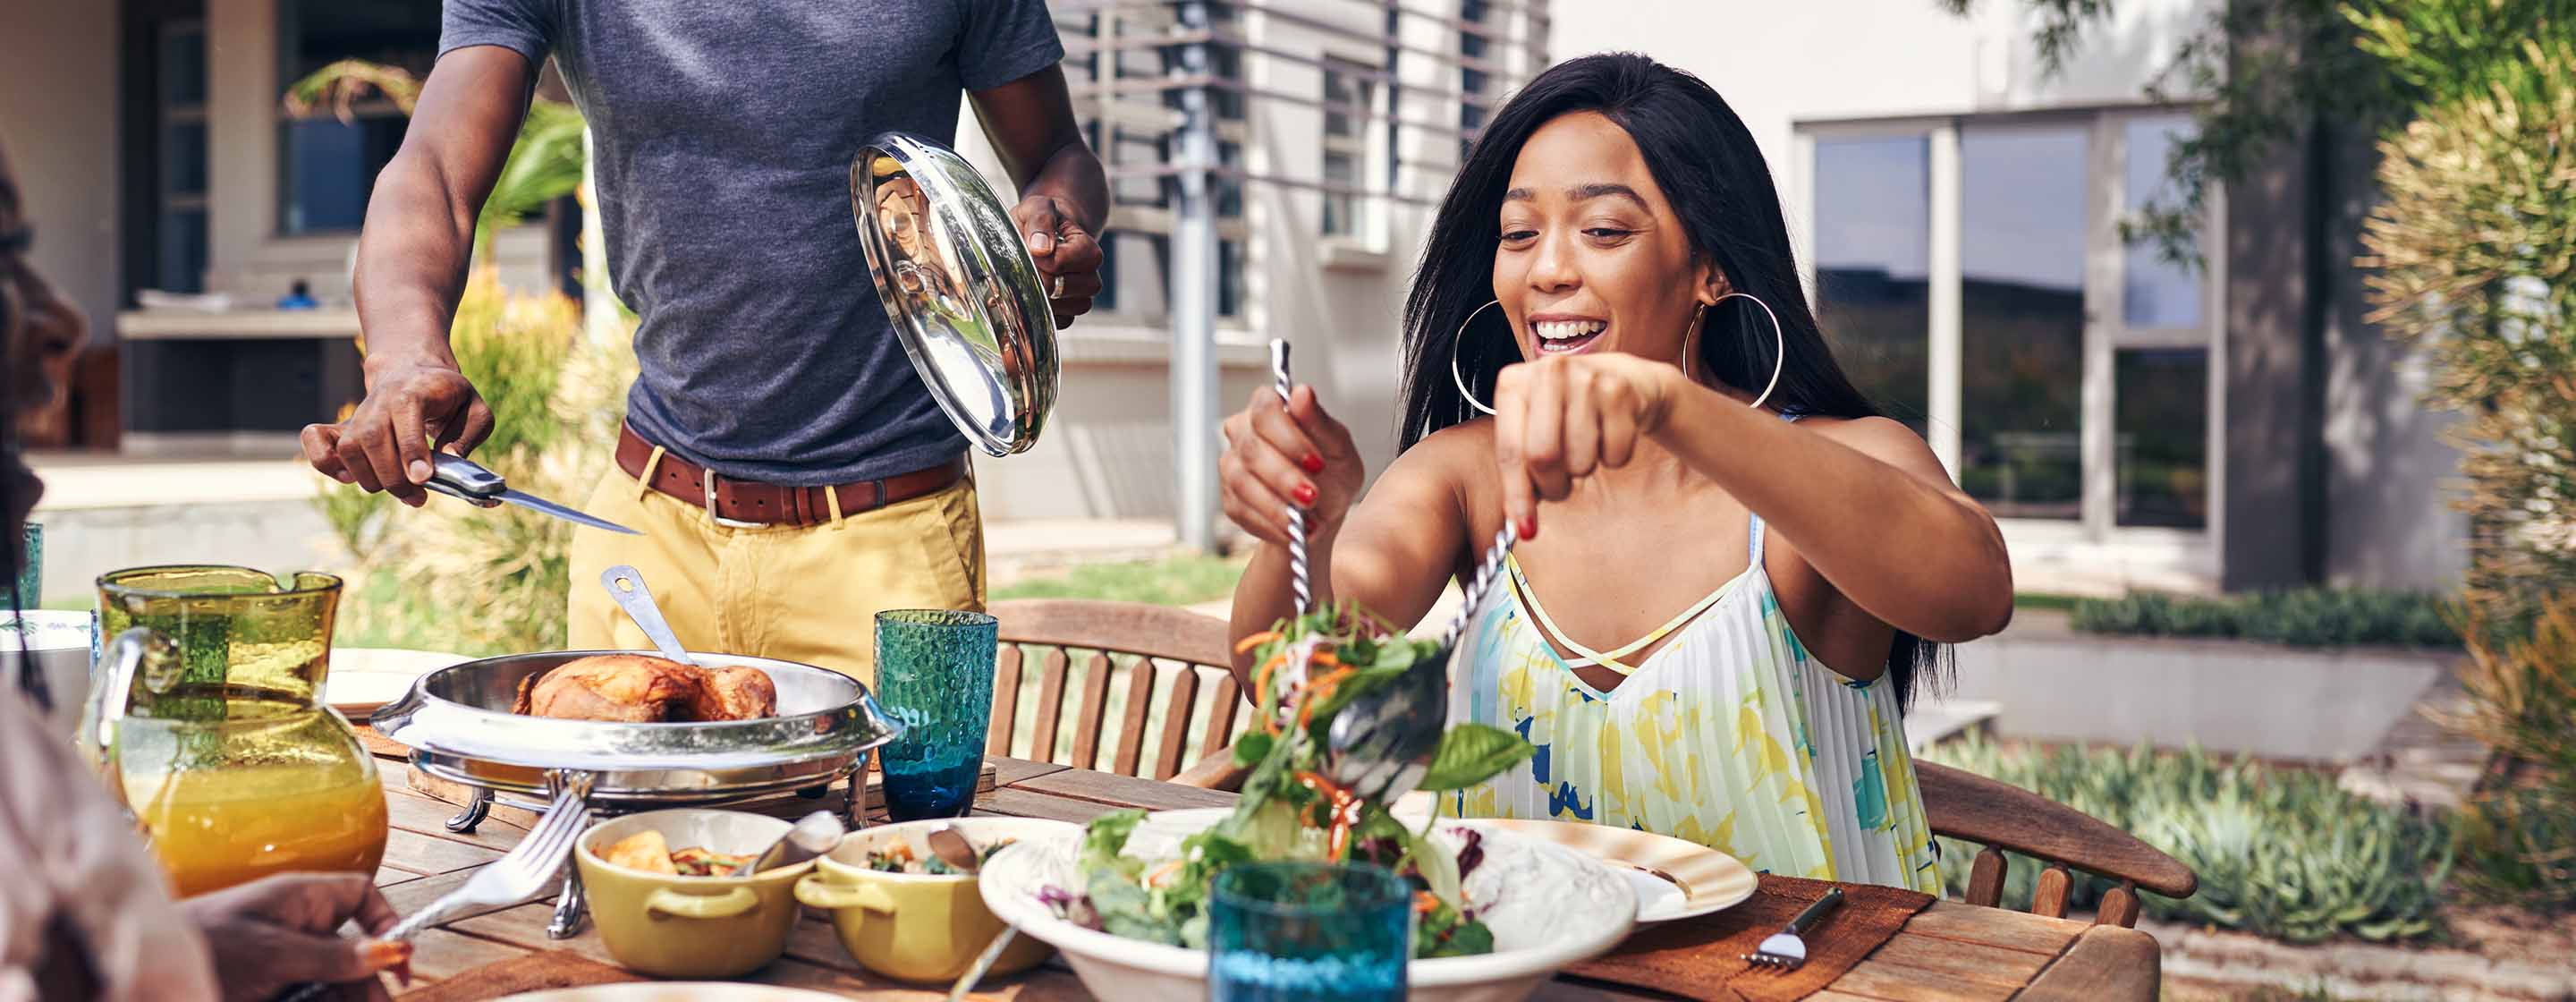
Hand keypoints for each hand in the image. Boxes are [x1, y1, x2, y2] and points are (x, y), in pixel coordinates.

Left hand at [179, 873, 409, 1001]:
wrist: (144, 974)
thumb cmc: (202, 947)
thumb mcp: (274, 953)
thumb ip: (334, 957)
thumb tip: (393, 950)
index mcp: (301, 899)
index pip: (361, 895)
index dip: (385, 920)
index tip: (397, 956)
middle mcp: (297, 926)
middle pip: (353, 950)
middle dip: (369, 979)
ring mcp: (282, 959)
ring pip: (332, 980)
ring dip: (347, 995)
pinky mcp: (268, 987)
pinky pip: (308, 994)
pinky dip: (320, 1000)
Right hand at [301, 356, 491, 506]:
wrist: (413, 372)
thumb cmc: (448, 396)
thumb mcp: (475, 408)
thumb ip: (469, 434)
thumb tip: (449, 460)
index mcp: (415, 390)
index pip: (406, 416)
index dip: (412, 450)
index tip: (423, 478)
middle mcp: (381, 400)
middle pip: (373, 438)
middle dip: (394, 476)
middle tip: (417, 496)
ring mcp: (359, 413)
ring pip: (349, 447)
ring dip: (370, 478)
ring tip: (398, 490)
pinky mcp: (343, 426)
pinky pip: (315, 438)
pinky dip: (324, 461)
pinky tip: (348, 477)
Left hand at [1009, 194, 1103, 328]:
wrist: (1040, 234)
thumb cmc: (1039, 221)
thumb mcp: (1037, 207)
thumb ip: (1040, 219)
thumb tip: (1041, 249)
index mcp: (1088, 250)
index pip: (1062, 263)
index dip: (1040, 259)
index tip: (1030, 248)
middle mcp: (1091, 276)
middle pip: (1066, 290)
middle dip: (1039, 279)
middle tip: (1027, 265)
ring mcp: (1081, 297)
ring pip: (1067, 310)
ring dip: (1042, 297)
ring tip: (1029, 279)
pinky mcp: (1070, 313)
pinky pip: (1060, 322)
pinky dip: (1044, 313)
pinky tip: (1033, 294)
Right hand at [1221, 383, 1363, 545]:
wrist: (1322, 512)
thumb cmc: (1332, 471)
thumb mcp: (1339, 448)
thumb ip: (1320, 422)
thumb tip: (1302, 393)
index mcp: (1268, 408)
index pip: (1265, 410)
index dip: (1289, 437)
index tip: (1317, 463)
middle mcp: (1242, 431)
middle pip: (1252, 449)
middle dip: (1284, 477)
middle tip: (1312, 498)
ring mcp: (1231, 465)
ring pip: (1242, 482)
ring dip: (1276, 505)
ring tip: (1307, 522)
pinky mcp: (1230, 499)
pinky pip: (1242, 511)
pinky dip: (1271, 524)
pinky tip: (1294, 531)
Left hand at [1492, 353, 1682, 537]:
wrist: (1618, 378)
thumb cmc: (1565, 410)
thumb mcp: (1532, 428)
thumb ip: (1520, 472)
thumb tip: (1523, 524)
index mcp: (1513, 383)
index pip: (1510, 451)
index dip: (1518, 496)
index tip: (1526, 527)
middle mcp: (1547, 373)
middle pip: (1543, 457)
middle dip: (1553, 485)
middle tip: (1560, 485)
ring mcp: (1586, 379)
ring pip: (1581, 460)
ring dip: (1583, 469)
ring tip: (1583, 448)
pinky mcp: (1620, 391)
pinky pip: (1615, 455)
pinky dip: (1612, 459)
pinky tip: (1607, 435)